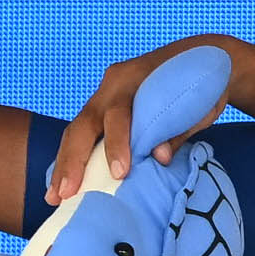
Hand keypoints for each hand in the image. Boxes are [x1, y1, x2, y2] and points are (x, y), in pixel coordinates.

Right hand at [54, 37, 224, 208]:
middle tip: (66, 193)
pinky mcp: (102, 110)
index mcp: (134, 78)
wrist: (200, 58)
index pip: (118, 114)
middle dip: (73, 160)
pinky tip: (61, 184)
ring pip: (76, 131)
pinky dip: (72, 159)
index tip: (120, 173)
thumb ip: (175, 130)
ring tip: (54, 197)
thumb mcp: (197, 107)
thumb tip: (159, 158)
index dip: (117, 144)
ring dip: (64, 165)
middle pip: (84, 123)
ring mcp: (103, 97)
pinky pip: (82, 135)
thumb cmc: (200, 84)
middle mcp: (111, 86)